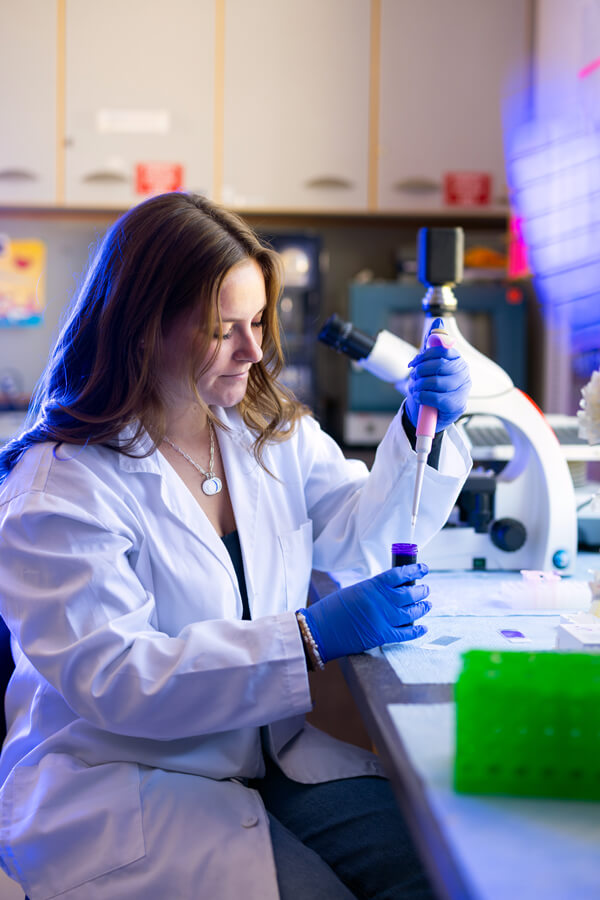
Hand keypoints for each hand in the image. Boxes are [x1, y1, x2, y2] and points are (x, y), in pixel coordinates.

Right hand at [298, 564, 429, 663]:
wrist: (320, 629)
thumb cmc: (334, 609)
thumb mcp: (355, 591)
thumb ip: (374, 591)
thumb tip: (393, 591)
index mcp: (372, 585)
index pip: (400, 574)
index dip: (415, 571)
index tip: (424, 569)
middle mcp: (380, 600)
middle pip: (410, 594)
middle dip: (421, 591)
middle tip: (426, 590)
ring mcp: (383, 619)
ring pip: (411, 612)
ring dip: (422, 608)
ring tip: (427, 605)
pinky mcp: (382, 636)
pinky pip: (406, 633)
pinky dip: (417, 631)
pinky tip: (423, 628)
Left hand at [405, 323, 470, 430]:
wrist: (429, 412)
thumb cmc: (429, 386)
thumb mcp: (428, 364)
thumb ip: (432, 344)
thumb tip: (438, 322)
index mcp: (457, 360)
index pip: (442, 350)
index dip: (424, 355)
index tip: (413, 363)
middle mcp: (464, 373)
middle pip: (439, 365)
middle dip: (420, 371)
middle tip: (413, 377)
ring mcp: (462, 390)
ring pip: (436, 382)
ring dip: (419, 385)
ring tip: (415, 388)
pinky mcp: (457, 406)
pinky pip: (435, 397)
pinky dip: (422, 396)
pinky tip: (419, 397)